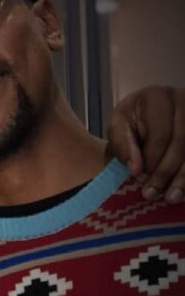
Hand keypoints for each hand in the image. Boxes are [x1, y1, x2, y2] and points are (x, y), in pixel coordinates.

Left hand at [106, 86, 184, 203]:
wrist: (144, 120)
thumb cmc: (129, 123)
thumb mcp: (117, 128)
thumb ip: (123, 145)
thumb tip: (136, 169)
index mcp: (158, 97)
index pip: (161, 133)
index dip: (151, 158)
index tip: (138, 177)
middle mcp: (184, 101)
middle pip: (182, 143)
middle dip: (165, 172)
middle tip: (150, 194)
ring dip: (182, 178)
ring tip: (170, 198)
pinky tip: (182, 192)